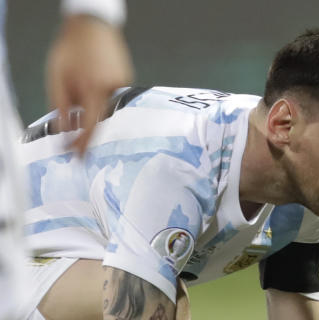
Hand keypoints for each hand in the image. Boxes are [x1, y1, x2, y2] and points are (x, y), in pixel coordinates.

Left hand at [45, 14, 132, 154]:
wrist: (92, 27)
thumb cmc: (70, 51)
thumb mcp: (57, 78)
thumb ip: (61, 106)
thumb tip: (65, 131)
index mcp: (95, 89)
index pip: (90, 125)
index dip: (83, 144)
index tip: (78, 158)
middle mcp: (113, 91)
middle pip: (100, 121)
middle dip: (86, 129)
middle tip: (75, 141)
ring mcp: (123, 87)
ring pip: (106, 111)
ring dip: (92, 113)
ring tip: (81, 99)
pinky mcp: (127, 83)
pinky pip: (112, 101)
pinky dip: (101, 103)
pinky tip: (93, 90)